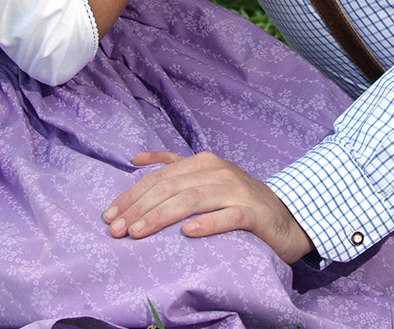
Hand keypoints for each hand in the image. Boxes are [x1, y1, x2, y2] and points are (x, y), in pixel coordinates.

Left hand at [103, 150, 313, 263]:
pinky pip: (227, 217)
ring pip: (193, 200)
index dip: (132, 196)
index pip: (159, 177)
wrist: (284, 217)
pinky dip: (207, 224)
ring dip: (162, 216)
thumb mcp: (206, 178)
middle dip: (139, 208)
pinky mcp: (253, 213)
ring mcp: (237, 191)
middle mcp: (218, 172)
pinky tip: (187, 233)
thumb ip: (174, 168)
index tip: (109, 216)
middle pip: (171, 187)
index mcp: (203, 163)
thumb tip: (137, 159)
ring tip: (138, 232)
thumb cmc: (238, 201)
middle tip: (116, 230)